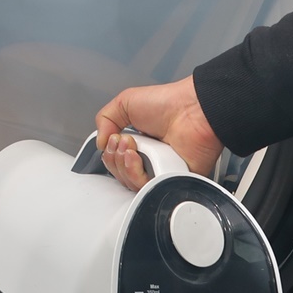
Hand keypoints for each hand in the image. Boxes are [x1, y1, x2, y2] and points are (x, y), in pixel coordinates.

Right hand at [95, 76, 224, 190]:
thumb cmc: (166, 103)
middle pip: (118, 174)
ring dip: (124, 166)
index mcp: (137, 142)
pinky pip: (148, 190)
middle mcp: (147, 158)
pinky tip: (138, 159)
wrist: (192, 110)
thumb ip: (104, 120)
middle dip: (114, 158)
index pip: (113, 160)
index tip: (115, 138)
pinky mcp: (172, 181)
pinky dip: (137, 176)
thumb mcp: (124, 102)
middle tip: (125, 142)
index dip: (109, 153)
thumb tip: (100, 145)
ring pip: (130, 184)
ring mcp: (160, 170)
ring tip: (133, 149)